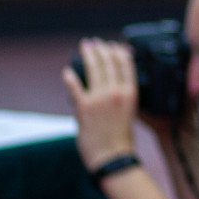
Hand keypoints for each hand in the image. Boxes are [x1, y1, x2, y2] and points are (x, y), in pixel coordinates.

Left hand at [61, 39, 139, 170]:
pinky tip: (67, 72)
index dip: (118, 51)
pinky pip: (75, 87)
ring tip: (85, 47)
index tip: (113, 45)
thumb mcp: (130, 111)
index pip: (126, 64)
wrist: (113, 156)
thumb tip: (115, 84)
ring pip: (94, 69)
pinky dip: (70, 78)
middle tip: (94, 42)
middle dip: (101, 49)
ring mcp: (99, 98)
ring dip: (88, 55)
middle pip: (109, 62)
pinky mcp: (84, 107)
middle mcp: (116, 92)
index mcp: (131, 93)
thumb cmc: (122, 138)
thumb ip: (123, 96)